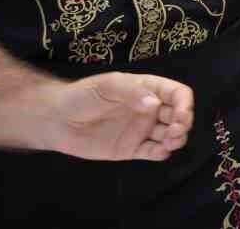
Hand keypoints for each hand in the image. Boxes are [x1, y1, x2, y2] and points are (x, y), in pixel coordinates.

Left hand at [41, 71, 194, 161]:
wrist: (55, 120)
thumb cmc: (81, 96)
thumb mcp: (107, 85)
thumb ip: (132, 93)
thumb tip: (155, 104)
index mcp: (147, 89)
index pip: (177, 93)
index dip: (184, 103)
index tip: (180, 114)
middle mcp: (149, 109)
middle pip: (178, 115)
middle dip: (183, 123)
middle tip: (174, 130)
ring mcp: (141, 130)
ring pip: (170, 135)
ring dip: (177, 139)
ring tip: (169, 142)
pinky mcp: (131, 149)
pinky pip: (153, 152)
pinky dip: (162, 154)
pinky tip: (160, 153)